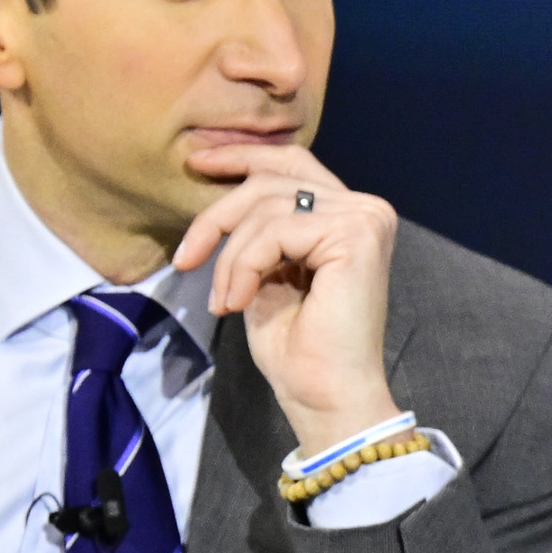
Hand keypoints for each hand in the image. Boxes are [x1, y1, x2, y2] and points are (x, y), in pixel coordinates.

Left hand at [172, 141, 400, 453]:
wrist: (326, 395)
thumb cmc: (298, 348)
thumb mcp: (267, 272)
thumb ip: (259, 228)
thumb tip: (221, 186)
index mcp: (349, 216)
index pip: (291, 163)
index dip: (241, 157)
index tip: (196, 163)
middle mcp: (366, 210)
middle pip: (272, 178)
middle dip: (218, 213)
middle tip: (186, 257)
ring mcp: (365, 219)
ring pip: (266, 205)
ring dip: (229, 257)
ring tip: (223, 301)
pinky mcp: (356, 235)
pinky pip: (274, 231)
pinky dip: (243, 267)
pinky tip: (238, 303)